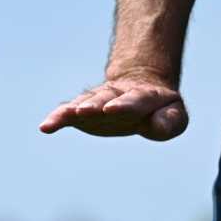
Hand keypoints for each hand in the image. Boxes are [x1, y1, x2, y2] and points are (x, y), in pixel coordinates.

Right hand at [39, 72, 188, 140]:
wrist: (140, 93)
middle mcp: (116, 96)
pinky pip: (69, 114)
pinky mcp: (84, 112)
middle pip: (104, 98)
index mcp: (142, 97)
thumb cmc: (160, 109)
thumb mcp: (175, 114)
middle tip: (82, 111)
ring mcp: (98, 103)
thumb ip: (170, 121)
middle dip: (94, 105)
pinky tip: (45, 127)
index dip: (122, 105)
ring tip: (59, 118)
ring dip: (72, 110)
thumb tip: (157, 126)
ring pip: (83, 103)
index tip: (110, 109)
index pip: (133, 100)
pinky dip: (57, 119)